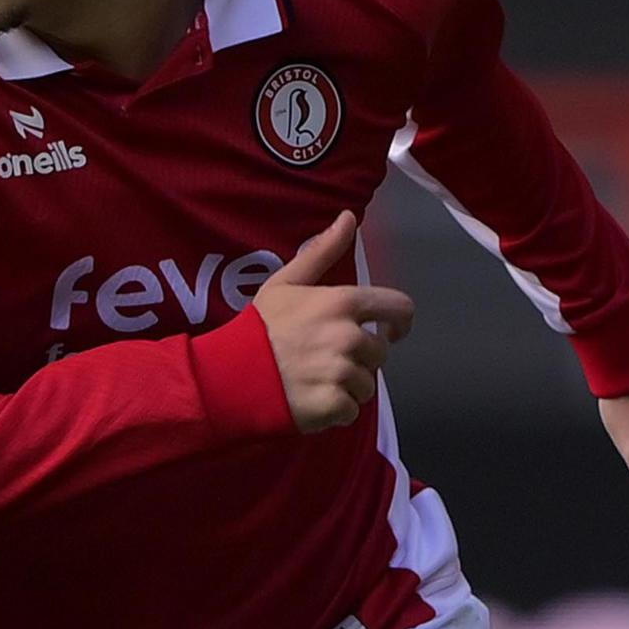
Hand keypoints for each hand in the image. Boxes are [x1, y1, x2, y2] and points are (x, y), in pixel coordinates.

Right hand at [256, 212, 414, 432]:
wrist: (229, 375)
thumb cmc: (259, 327)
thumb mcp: (286, 282)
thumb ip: (322, 251)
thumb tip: (349, 217)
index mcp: (344, 303)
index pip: (400, 309)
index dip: (398, 323)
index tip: (386, 332)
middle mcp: (349, 337)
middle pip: (380, 353)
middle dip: (359, 359)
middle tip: (324, 359)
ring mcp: (342, 374)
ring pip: (367, 385)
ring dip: (347, 387)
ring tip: (314, 381)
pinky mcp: (333, 406)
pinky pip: (351, 410)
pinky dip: (335, 410)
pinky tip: (310, 399)